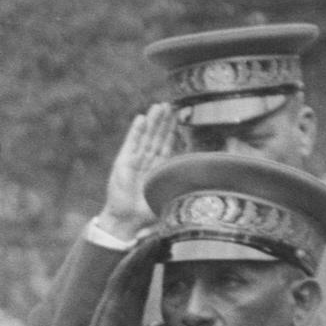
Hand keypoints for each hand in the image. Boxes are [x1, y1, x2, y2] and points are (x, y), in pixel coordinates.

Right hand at [67, 230, 166, 325]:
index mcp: (131, 305)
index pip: (145, 277)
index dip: (157, 261)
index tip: (171, 246)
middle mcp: (123, 298)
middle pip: (139, 267)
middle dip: (151, 250)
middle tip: (167, 230)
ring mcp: (114, 298)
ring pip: (130, 267)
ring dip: (143, 250)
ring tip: (158, 233)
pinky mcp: (109, 301)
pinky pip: (121, 275)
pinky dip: (131, 261)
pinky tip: (142, 248)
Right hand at [93, 97, 178, 243]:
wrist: (127, 221)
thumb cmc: (147, 214)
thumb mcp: (170, 199)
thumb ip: (182, 189)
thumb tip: (203, 185)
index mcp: (158, 169)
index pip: (167, 146)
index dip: (172, 132)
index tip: (178, 118)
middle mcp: (146, 162)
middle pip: (157, 137)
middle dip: (163, 122)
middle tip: (170, 105)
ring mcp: (134, 161)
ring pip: (146, 137)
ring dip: (152, 121)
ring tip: (158, 106)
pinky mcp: (123, 162)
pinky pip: (131, 143)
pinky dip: (136, 131)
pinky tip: (141, 118)